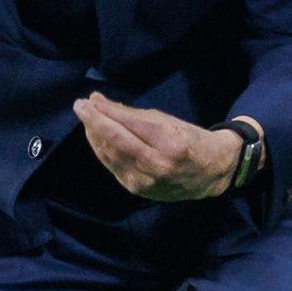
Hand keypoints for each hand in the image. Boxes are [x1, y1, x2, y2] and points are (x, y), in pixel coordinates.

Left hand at [74, 93, 244, 201]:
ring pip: (111, 155)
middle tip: (80, 106)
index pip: (130, 125)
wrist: (210, 174)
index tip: (89, 100)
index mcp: (171, 143)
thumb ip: (132, 114)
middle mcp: (157, 165)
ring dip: (95, 135)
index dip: (106, 112)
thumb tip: (100, 102)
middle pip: (117, 142)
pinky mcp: (137, 190)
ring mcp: (146, 181)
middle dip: (95, 123)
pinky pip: (113, 167)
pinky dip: (102, 150)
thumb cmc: (191, 140)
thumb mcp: (168, 121)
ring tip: (86, 118)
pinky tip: (96, 136)